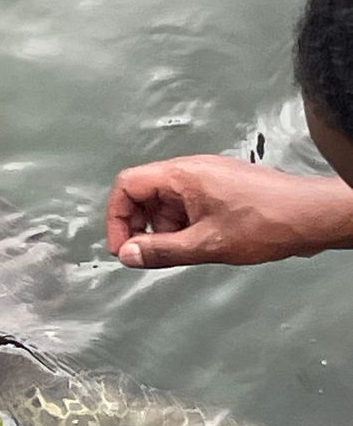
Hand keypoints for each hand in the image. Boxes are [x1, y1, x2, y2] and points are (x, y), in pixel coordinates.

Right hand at [106, 155, 352, 267]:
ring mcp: (205, 179)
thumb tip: (129, 255)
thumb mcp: (205, 244)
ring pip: (164, 203)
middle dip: (138, 226)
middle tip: (144, 254)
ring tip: (179, 251)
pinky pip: (185, 206)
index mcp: (182, 174)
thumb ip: (161, 251)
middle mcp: (191, 170)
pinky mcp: (218, 190)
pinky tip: (196, 244)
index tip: (122, 246)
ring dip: (161, 229)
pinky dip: (181, 226)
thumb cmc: (269, 220)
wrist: (310, 216)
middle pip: (143, 193)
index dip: (117, 218)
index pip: (127, 185)